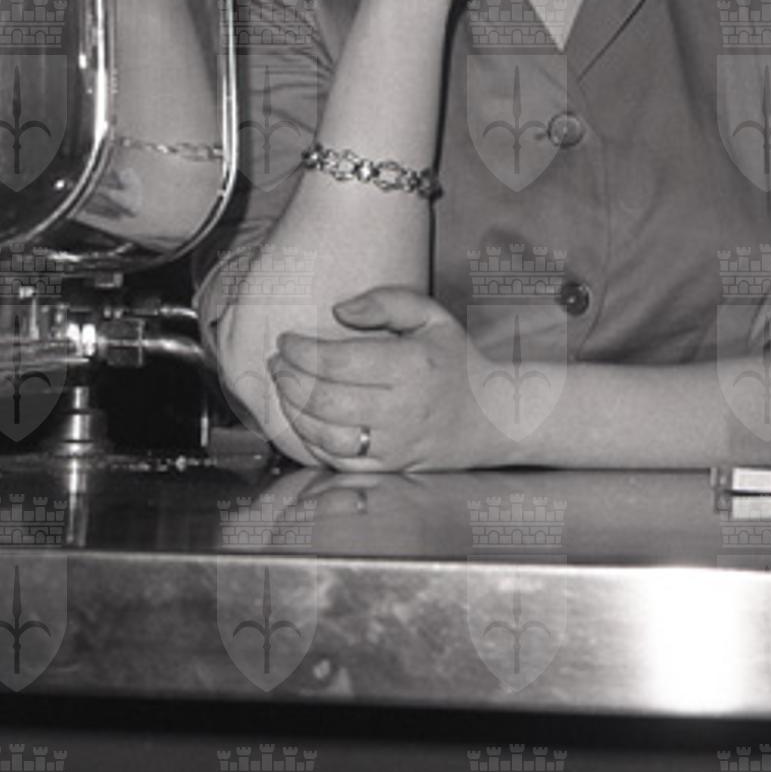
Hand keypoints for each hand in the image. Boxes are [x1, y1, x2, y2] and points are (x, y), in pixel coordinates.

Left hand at [268, 287, 492, 471]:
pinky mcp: (390, 468)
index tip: (286, 341)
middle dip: (289, 380)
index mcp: (412, 366)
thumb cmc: (457, 363)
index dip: (302, 351)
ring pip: (326, 434)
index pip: (339, 360)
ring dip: (293, 411)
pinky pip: (338, 461)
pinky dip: (311, 442)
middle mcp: (402, 409)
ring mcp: (395, 444)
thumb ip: (387, 303)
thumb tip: (338, 310)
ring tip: (283, 389)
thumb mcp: (433, 317)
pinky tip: (302, 421)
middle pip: (326, 398)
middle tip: (277, 364)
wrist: (493, 418)